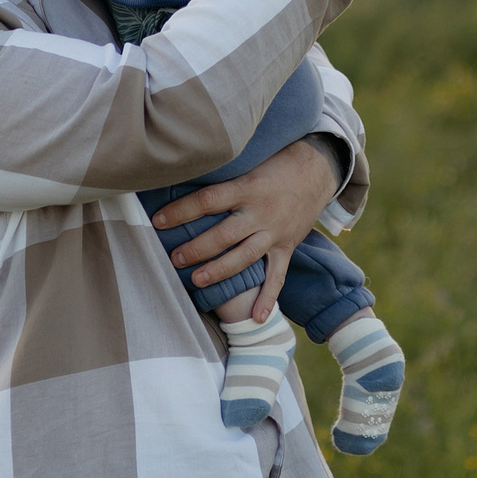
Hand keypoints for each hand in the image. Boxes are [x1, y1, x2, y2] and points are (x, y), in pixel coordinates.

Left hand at [156, 139, 341, 321]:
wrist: (318, 169)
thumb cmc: (276, 162)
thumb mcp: (249, 160)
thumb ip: (223, 173)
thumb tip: (185, 170)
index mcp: (248, 187)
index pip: (208, 200)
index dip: (181, 211)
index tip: (158, 220)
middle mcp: (261, 212)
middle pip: (224, 234)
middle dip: (197, 248)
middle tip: (175, 258)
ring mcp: (275, 232)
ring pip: (245, 257)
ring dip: (220, 271)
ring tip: (197, 281)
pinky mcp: (287, 246)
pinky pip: (278, 275)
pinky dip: (268, 297)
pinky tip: (256, 317)